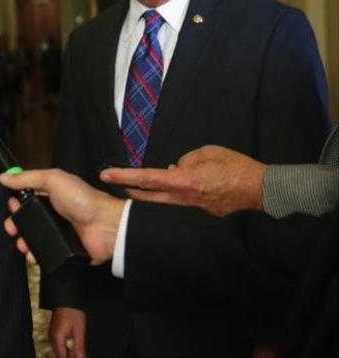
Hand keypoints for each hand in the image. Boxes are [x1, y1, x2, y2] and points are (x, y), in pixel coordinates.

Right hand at [1, 169, 123, 264]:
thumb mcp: (54, 179)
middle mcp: (53, 214)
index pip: (27, 199)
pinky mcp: (62, 250)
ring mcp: (57, 233)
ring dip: (22, 242)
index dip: (16, 203)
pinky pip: (43, 254)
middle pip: (26, 220)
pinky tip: (32, 254)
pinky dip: (35, 256)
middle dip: (15, 224)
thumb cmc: (82, 199)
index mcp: (51, 196)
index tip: (12, 206)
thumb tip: (4, 177)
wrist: (105, 226)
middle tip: (12, 228)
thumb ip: (28, 177)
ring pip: (32, 239)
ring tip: (22, 244)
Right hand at [49, 307, 86, 357]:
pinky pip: (59, 345)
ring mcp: (52, 335)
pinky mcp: (54, 332)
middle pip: (60, 355)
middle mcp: (52, 337)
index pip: (62, 357)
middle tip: (80, 356)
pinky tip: (73, 348)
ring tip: (78, 354)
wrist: (67, 300)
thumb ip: (79, 346)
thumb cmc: (73, 312)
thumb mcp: (79, 330)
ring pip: (59, 350)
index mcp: (57, 338)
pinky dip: (65, 349)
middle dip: (69, 357)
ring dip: (67, 354)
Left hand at [99, 145, 265, 216]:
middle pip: (147, 197)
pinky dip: (173, 197)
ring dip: (150, 195)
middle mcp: (183, 200)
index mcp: (184, 181)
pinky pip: (179, 206)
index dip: (124, 176)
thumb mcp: (208, 153)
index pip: (147, 178)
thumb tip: (176, 168)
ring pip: (161, 204)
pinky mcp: (199, 216)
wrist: (263, 192)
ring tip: (140, 186)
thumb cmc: (237, 169)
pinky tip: (178, 188)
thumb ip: (186, 160)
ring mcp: (191, 211)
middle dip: (128, 189)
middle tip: (113, 182)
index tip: (105, 174)